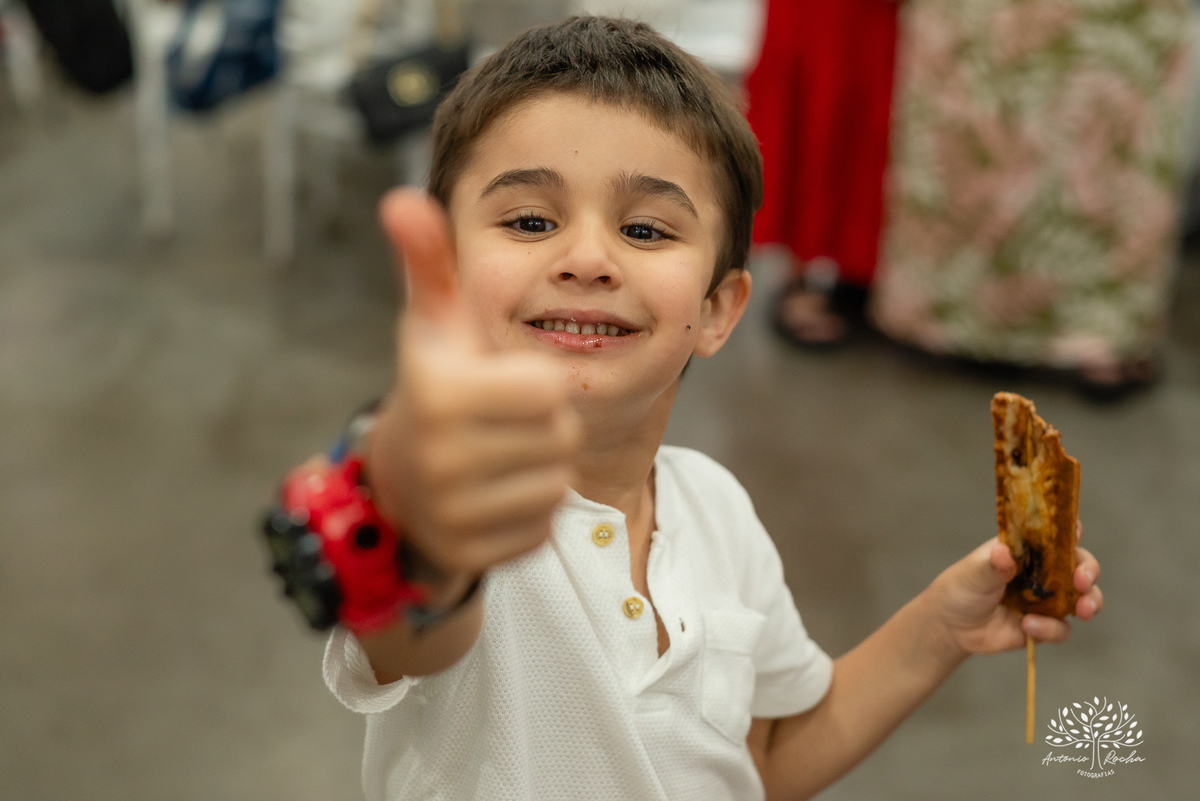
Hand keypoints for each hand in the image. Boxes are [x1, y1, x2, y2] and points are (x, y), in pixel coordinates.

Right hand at [365, 189, 580, 576]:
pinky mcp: (473, 555)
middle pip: (560, 438)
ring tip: (500, 458)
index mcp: (438, 394)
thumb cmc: (435, 391)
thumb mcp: (433, 328)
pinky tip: (496, 495)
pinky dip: (531, 514)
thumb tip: (403, 199)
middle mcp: (439, 459)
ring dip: (542, 470)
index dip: (537, 382)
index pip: (549, 389)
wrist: (398, 483)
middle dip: (544, 428)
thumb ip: (429, 264)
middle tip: (504, 425)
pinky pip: (545, 529)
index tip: (503, 383)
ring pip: (558, 486)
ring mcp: (452, 515)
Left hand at [930, 522, 1102, 658]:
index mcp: (1027, 551)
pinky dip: (1051, 629)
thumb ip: (991, 565)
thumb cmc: (961, 588)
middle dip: (1089, 571)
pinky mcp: (1045, 625)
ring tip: (1082, 610)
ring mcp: (1047, 600)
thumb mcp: (973, 573)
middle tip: (1082, 581)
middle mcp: (1044, 572)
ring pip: (1084, 598)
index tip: (1075, 531)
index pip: (1056, 535)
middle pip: (1080, 565)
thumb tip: (1003, 553)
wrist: (952, 627)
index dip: (1070, 531)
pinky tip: (1028, 626)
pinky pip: (1062, 629)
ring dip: (1090, 602)